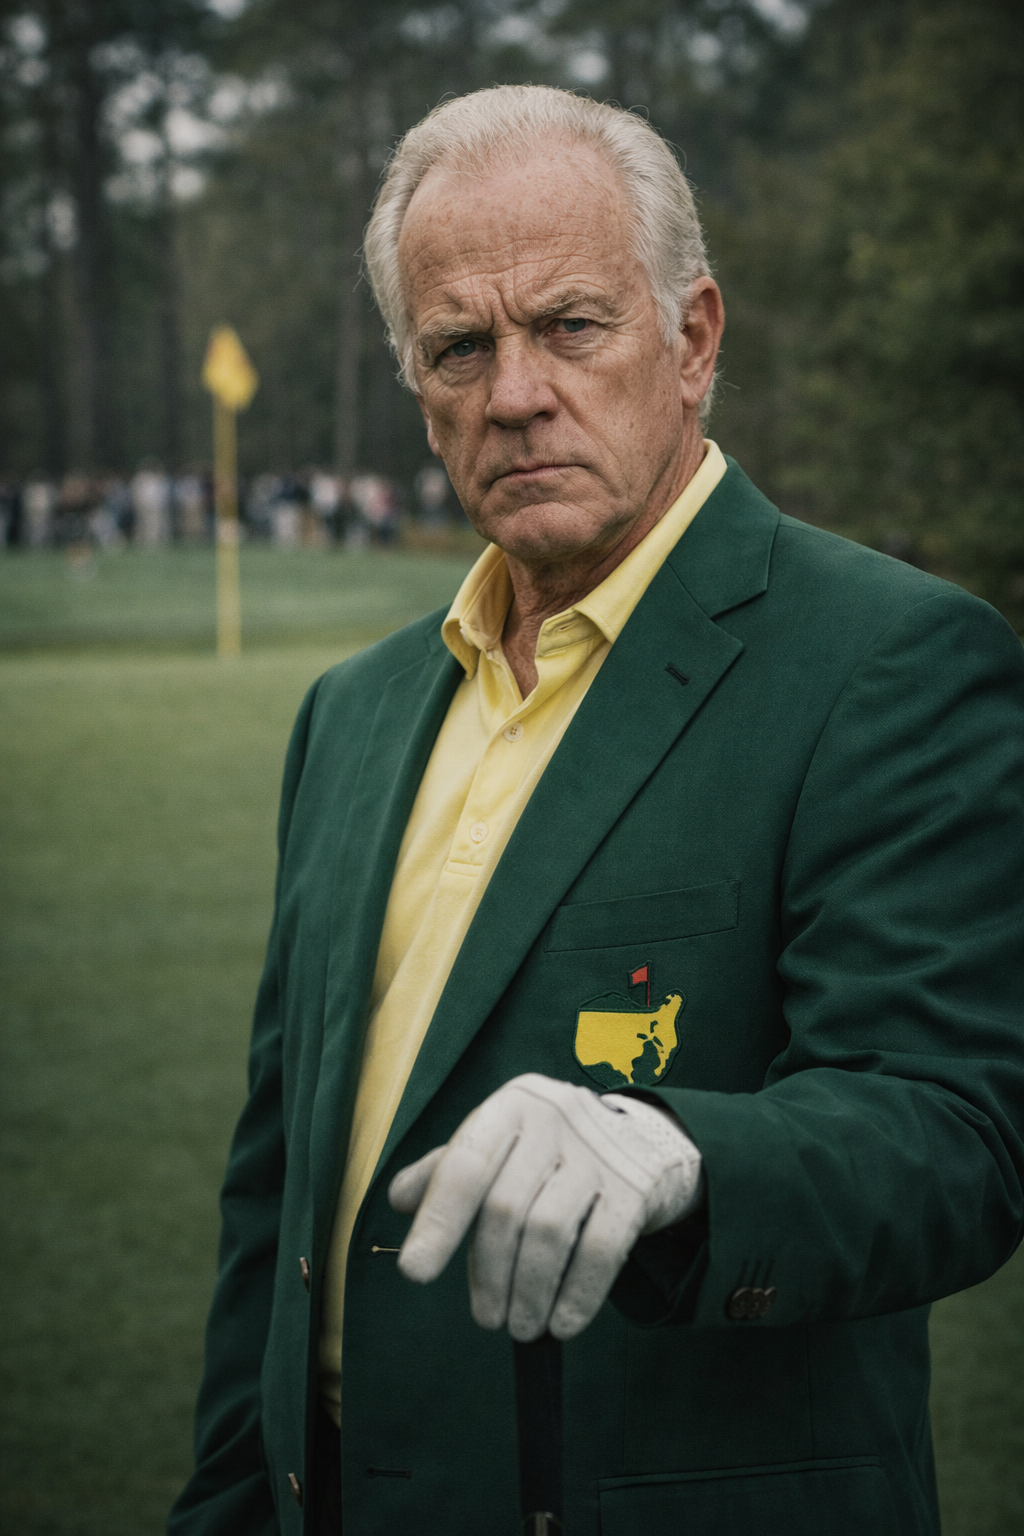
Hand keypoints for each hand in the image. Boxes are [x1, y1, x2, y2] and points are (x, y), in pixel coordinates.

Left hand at [388, 1073, 702, 1341]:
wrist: (644, 1140)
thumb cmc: (552, 1148)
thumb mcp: (502, 1144)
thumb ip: (449, 1170)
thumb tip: (398, 1199)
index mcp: (512, 1105)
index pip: (465, 1165)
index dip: (437, 1221)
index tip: (414, 1272)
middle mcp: (555, 1118)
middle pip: (505, 1208)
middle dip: (488, 1273)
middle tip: (486, 1318)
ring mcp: (600, 1152)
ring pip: (549, 1232)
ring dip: (528, 1292)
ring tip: (520, 1326)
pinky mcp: (636, 1187)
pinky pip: (600, 1250)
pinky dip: (576, 1296)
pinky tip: (561, 1323)